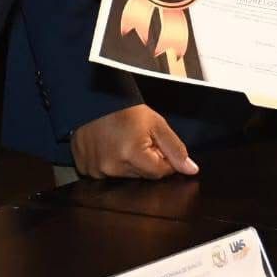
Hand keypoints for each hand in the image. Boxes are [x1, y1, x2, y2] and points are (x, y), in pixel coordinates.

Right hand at [69, 105, 198, 179]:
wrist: (93, 98)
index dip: (162, 159)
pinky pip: (105, 175)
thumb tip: (191, 170)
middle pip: (142, 176)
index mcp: (132, 154)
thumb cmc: (125, 108)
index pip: (159, 172)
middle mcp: (113, 166)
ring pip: (125, 177)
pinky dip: (110, 164)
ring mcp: (96, 170)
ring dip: (128, 164)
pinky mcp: (85, 170)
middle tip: (137, 139)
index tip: (156, 145)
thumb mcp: (156, 124)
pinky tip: (109, 147)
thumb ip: (175, 149)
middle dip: (145, 161)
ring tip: (122, 141)